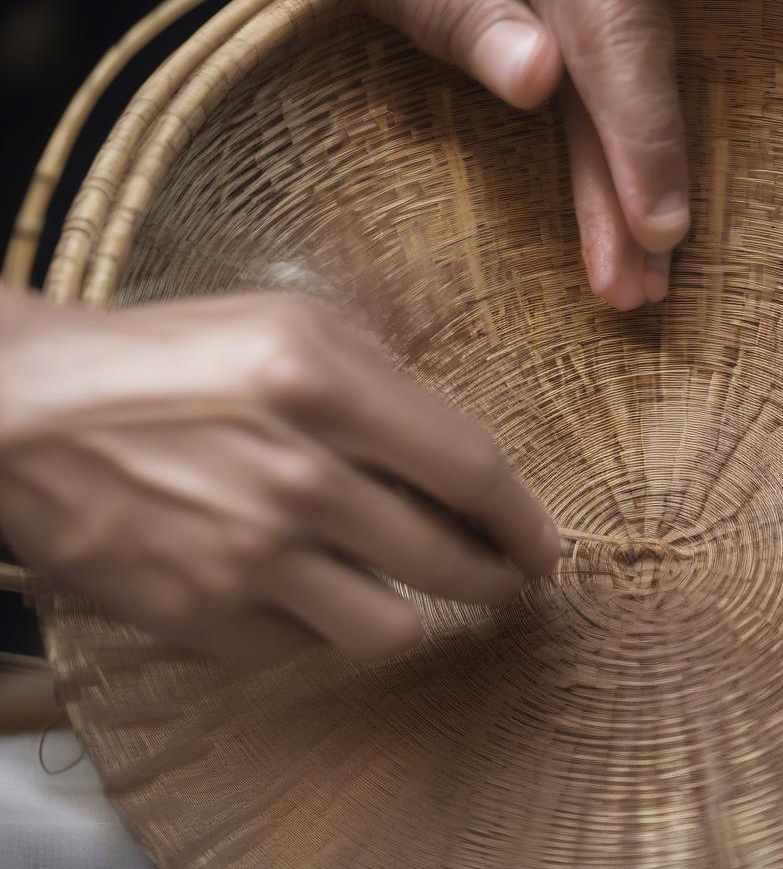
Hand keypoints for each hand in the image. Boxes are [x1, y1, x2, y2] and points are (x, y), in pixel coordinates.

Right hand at [0, 289, 558, 663]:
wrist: (29, 414)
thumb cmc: (166, 356)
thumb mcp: (286, 323)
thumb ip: (384, 378)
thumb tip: (458, 454)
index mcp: (323, 382)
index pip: (470, 468)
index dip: (523, 516)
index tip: (544, 543)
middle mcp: (296, 475)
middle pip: (446, 562)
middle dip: (496, 579)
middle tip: (507, 578)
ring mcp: (248, 556)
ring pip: (390, 628)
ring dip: (419, 613)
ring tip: (417, 590)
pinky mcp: (202, 615)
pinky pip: (308, 646)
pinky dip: (330, 623)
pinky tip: (323, 591)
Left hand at [277, 0, 782, 309]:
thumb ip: (470, 18)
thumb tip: (537, 77)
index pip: (623, 48)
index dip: (647, 142)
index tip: (662, 229)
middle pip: (658, 81)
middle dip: (652, 190)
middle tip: (648, 290)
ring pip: (667, 80)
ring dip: (664, 178)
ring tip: (654, 278)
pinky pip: (669, 60)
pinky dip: (673, 132)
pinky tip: (680, 195)